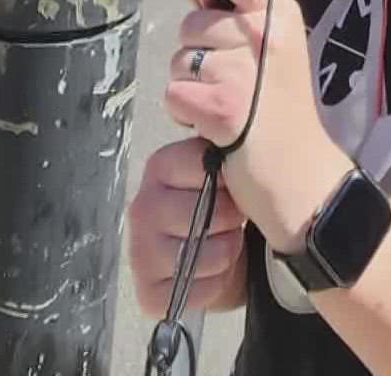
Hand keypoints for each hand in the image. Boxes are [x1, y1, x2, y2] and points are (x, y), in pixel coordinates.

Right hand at [128, 137, 247, 316]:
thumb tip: (213, 98)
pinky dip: (210, 289)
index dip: (228, 181)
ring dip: (224, 256)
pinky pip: (182, 292)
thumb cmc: (244, 204)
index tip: (237, 185)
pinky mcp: (146, 290)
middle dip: (229, 222)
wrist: (251, 258)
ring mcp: (139, 249)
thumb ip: (226, 133)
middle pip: (195, 214)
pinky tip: (215, 276)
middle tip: (235, 222)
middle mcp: (143, 205)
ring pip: (191, 256)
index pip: (198, 165)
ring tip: (230, 248)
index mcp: (163, 166)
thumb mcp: (240, 163)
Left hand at [166, 0, 351, 253]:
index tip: (211, 4)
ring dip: (190, 86)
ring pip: (179, 59)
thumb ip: (230, 10)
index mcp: (280, 15)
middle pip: (192, 21)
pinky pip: (173, 94)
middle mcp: (264, 35)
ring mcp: (242, 70)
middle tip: (232, 83)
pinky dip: (184, 113)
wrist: (301, 175)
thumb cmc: (281, 112)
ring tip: (224, 105)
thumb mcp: (269, 50)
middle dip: (197, 54)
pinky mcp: (221, 106)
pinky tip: (212, 125)